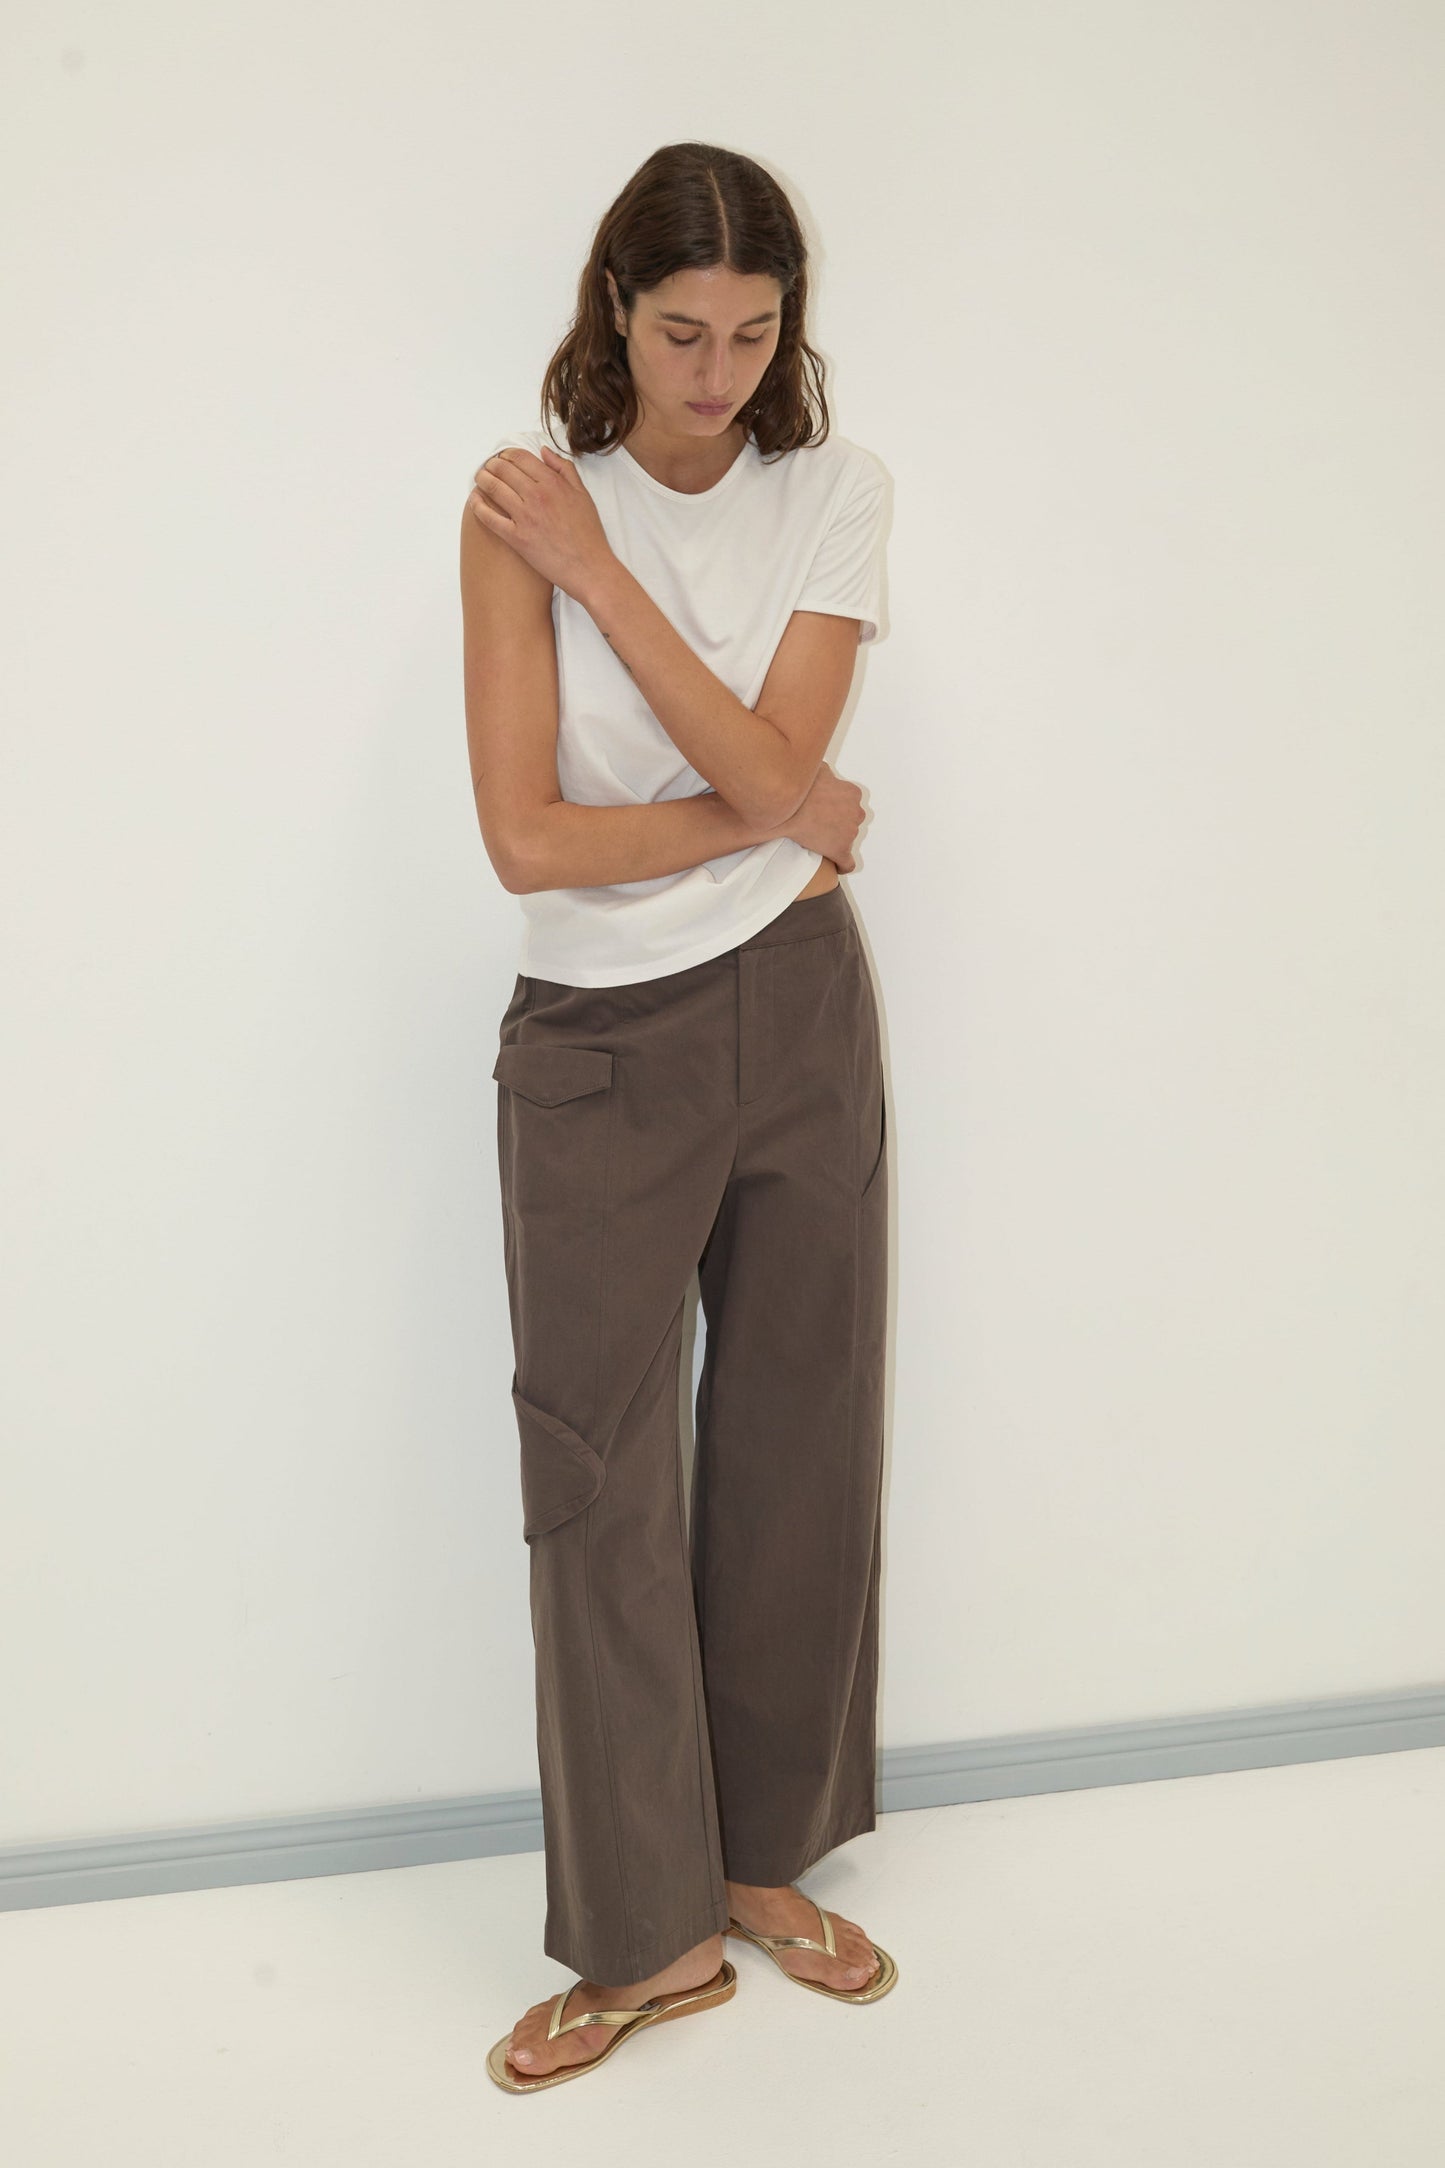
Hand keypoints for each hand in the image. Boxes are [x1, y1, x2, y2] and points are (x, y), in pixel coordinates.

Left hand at [468, 445, 612, 602]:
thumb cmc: (588, 534)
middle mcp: (537, 496)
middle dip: (491, 465)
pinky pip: (489, 518)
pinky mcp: (516, 538)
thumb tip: (544, 452)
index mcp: (553, 483)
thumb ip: (564, 469)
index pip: (520, 458)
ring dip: (482, 480)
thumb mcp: (583, 494)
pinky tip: (474, 501)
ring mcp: (525, 517)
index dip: (506, 455)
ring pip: (493, 489)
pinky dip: (478, 506)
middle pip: (503, 470)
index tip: (502, 458)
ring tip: (479, 479)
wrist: (589, 568)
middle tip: (487, 467)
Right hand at [763, 761, 867, 872]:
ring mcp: (850, 832)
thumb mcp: (816, 768)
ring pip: (847, 839)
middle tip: (818, 824)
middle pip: (852, 820)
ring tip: (818, 840)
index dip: (838, 807)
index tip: (825, 811)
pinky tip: (836, 865)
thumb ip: (825, 771)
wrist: (787, 806)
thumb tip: (822, 770)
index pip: (852, 803)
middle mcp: (856, 812)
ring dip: (835, 839)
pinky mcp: (840, 850)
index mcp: (853, 793)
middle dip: (839, 822)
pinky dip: (842, 865)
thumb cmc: (799, 786)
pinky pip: (848, 863)